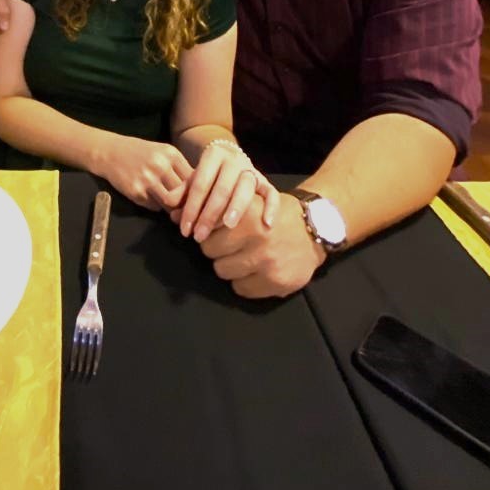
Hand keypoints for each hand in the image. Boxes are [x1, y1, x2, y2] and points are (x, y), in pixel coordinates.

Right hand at [96, 135, 192, 210]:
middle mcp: (161, 166)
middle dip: (186, 203)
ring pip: (171, 204)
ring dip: (172, 209)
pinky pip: (154, 206)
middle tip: (186, 208)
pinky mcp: (136, 192)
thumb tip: (198, 189)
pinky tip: (152, 199)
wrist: (110, 152)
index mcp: (171, 154)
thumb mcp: (162, 152)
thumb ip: (179, 167)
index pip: (194, 179)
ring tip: (172, 208)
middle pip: (184, 193)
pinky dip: (156, 206)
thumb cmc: (140, 152)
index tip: (198, 198)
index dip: (198, 191)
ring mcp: (147, 179)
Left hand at [174, 143, 280, 241]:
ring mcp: (251, 170)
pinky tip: (266, 224)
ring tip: (228, 226)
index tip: (185, 229)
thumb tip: (169, 203)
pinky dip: (271, 207)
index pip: (200, 183)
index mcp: (213, 155)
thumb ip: (182, 191)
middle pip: (222, 188)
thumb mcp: (194, 178)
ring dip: (236, 207)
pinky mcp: (265, 181)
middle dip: (210, 215)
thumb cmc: (209, 175)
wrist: (230, 158)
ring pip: (245, 188)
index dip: (191, 207)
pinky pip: (271, 193)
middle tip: (200, 236)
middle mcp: (234, 160)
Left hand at [197, 192, 325, 298]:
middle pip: (210, 251)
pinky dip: (244, 282)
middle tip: (229, 244)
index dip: (205, 229)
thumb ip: (212, 204)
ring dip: (228, 265)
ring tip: (242, 256)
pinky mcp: (275, 283)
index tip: (208, 231)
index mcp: (247, 213)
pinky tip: (254, 270)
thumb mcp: (247, 199)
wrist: (316, 229)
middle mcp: (256, 238)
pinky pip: (241, 289)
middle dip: (215, 248)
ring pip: (223, 272)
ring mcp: (267, 262)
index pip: (206, 227)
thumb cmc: (274, 212)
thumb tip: (173, 211)